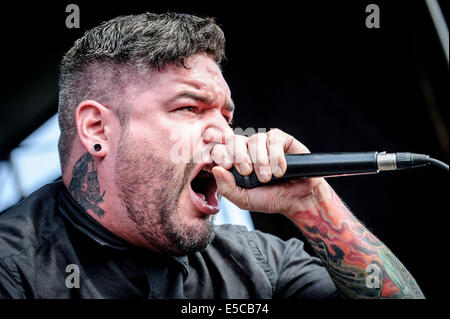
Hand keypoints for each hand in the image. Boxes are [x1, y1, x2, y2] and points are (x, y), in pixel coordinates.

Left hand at [211, 129, 328, 215]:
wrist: (297, 200)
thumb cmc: (270, 198)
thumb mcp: (244, 200)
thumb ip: (227, 188)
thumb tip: (216, 170)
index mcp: (234, 162)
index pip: (220, 149)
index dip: (219, 153)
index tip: (226, 165)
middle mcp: (248, 150)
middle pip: (234, 140)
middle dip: (238, 155)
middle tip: (246, 171)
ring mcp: (264, 143)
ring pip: (254, 139)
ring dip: (260, 160)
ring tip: (267, 177)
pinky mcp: (281, 140)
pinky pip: (273, 139)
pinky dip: (275, 156)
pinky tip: (280, 170)